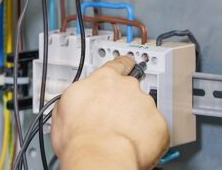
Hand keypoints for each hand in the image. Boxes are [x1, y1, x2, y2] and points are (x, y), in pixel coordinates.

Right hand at [50, 56, 169, 169]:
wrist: (99, 157)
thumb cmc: (79, 136)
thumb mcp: (62, 108)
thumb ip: (76, 97)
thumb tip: (74, 102)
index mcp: (104, 79)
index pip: (118, 64)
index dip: (123, 65)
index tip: (128, 64)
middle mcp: (128, 87)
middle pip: (130, 90)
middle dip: (124, 103)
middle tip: (113, 119)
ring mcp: (145, 104)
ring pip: (143, 110)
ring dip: (136, 120)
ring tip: (120, 136)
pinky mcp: (158, 124)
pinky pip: (155, 129)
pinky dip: (147, 137)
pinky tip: (133, 144)